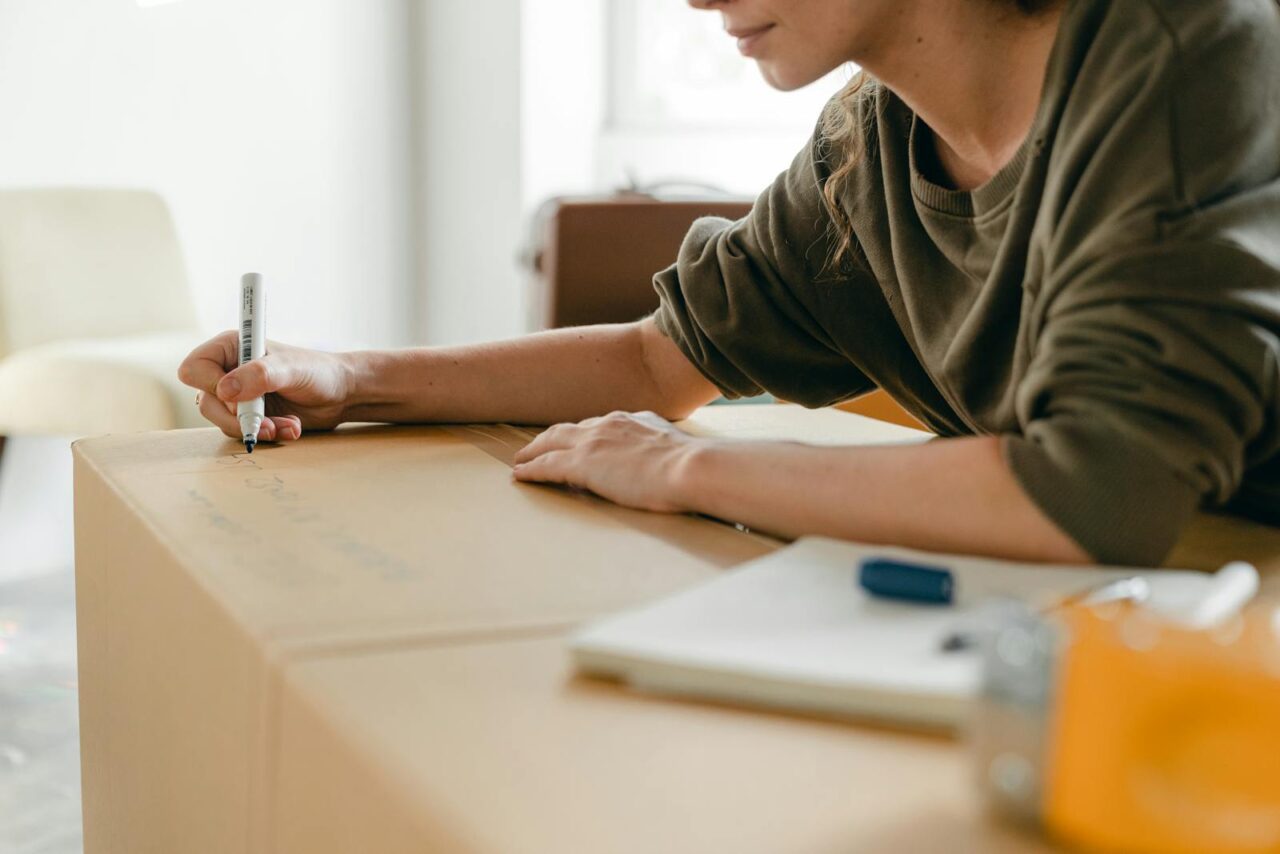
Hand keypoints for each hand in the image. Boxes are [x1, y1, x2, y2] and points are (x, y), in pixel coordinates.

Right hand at [177, 331, 353, 442]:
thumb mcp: (291, 370)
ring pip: (223, 422)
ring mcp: (238, 396)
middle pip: (206, 402)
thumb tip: (224, 391)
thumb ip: (260, 375)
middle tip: (266, 421)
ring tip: (288, 425)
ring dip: (256, 429)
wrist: (341, 394)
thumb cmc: (318, 372)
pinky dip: (266, 435)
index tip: (240, 396)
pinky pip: (243, 432)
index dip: (211, 386)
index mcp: (231, 348)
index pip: (194, 369)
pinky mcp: (249, 416)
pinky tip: (291, 428)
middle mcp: (229, 371)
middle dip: (237, 418)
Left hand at [511, 410, 703, 511]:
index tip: (577, 441)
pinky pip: (546, 465)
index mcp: (633, 420)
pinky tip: (520, 476)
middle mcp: (609, 424)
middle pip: (569, 429)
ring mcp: (593, 442)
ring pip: (552, 442)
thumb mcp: (676, 450)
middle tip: (536, 447)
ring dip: (534, 451)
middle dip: (550, 438)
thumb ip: (663, 451)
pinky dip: (531, 469)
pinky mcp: (582, 464)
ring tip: (522, 461)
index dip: (583, 435)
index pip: (599, 426)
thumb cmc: (694, 467)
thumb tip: (664, 464)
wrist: (691, 468)